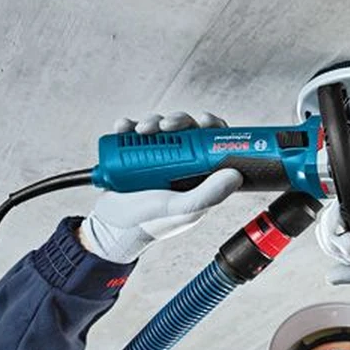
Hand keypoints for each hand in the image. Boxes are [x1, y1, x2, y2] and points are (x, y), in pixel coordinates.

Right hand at [81, 111, 243, 262]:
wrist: (114, 228)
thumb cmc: (152, 222)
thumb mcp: (184, 209)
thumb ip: (210, 195)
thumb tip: (235, 174)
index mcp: (198, 173)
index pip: (211, 143)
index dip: (212, 127)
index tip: (205, 121)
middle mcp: (179, 162)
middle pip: (186, 129)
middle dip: (178, 120)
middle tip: (167, 126)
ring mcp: (155, 157)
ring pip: (160, 126)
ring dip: (152, 120)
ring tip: (141, 130)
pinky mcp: (131, 155)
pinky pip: (131, 132)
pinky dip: (127, 125)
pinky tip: (123, 127)